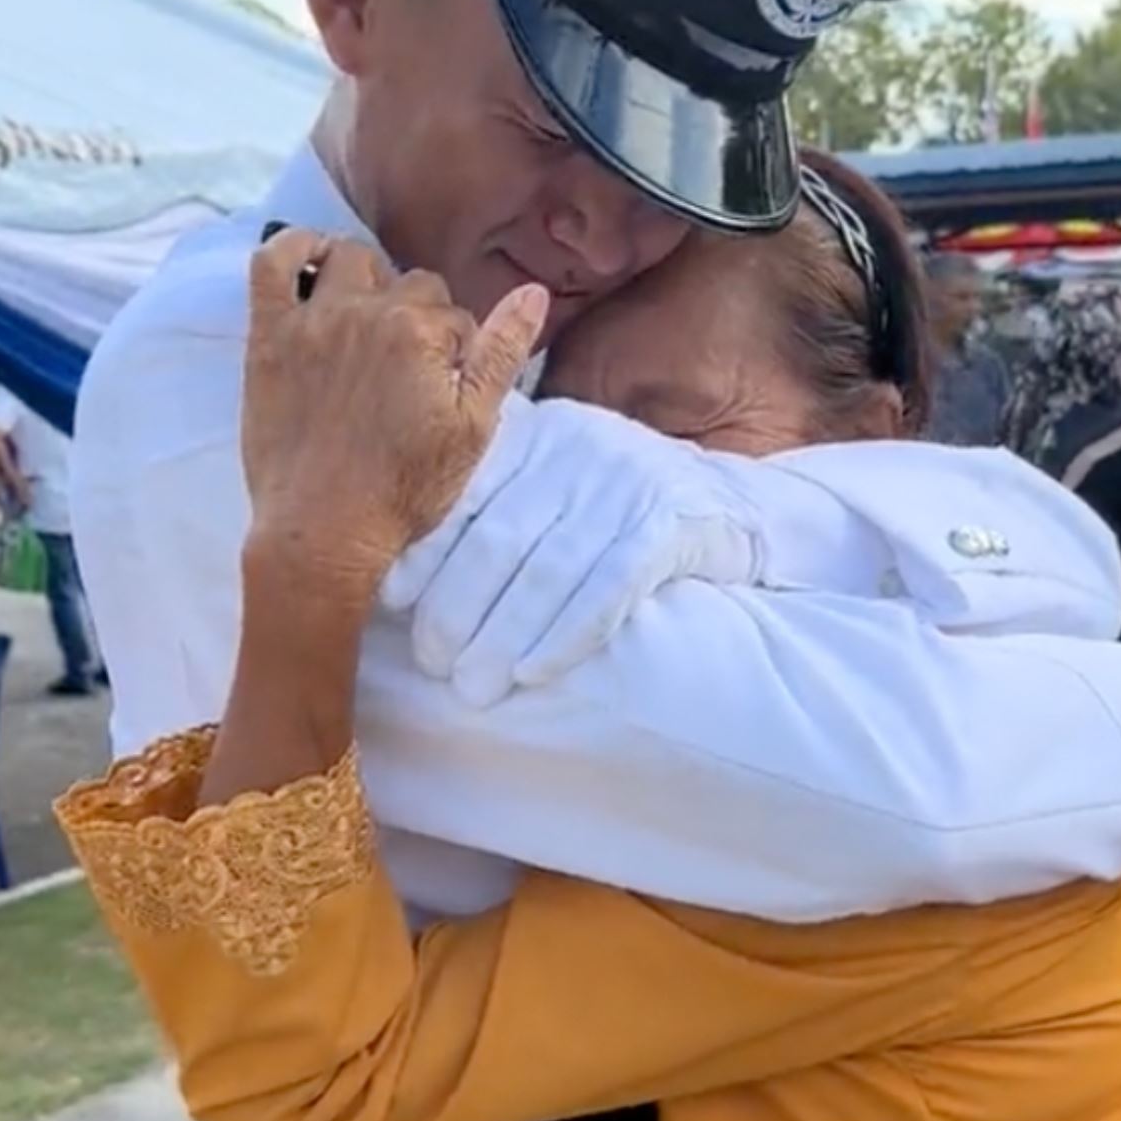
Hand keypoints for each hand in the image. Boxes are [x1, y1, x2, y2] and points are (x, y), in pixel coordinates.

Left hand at [240, 228, 544, 614]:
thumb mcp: (472, 428)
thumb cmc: (402, 490)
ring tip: (365, 314)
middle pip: (406, 283)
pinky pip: (269, 265)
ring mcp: (312, 322)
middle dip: (415, 313)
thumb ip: (501, 355)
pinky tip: (306, 263)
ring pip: (348, 259)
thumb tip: (531, 293)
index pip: (451, 314)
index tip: (438, 383)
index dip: (451, 347)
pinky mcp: (269, 338)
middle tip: (402, 362)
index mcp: (420, 333)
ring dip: (364, 275)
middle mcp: (366, 314)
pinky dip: (287, 248)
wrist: (324, 531)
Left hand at [379, 404, 760, 704]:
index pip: (462, 493)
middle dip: (456, 607)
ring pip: (548, 570)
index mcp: (532, 433)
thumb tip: (392, 579)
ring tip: (473, 687)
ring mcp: (624, 481)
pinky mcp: (668, 523)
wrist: (730, 505)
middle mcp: (574, 445)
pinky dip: (564, 634)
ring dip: (503, 636)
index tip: (391, 603)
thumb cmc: (610, 508)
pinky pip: (607, 586)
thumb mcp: (548, 484)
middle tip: (431, 663)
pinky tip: (532, 673)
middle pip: (498, 538)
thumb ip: (485, 509)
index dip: (422, 552)